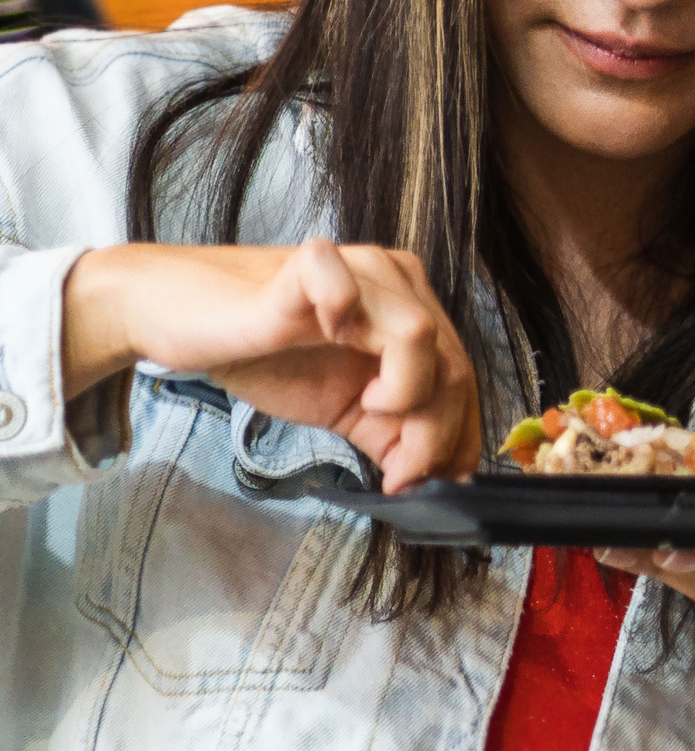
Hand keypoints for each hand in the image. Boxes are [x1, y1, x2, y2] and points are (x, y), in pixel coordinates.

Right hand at [62, 239, 479, 488]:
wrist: (176, 316)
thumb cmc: (261, 353)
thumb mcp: (341, 405)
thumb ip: (390, 435)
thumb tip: (433, 479)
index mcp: (412, 310)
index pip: (462, 376)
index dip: (459, 435)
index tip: (439, 484)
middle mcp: (396, 281)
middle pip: (451, 364)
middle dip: (435, 434)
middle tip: (401, 475)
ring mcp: (356, 267)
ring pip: (422, 335)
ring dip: (408, 393)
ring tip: (369, 410)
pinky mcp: (307, 267)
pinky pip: (347, 285)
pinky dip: (350, 316)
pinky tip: (333, 339)